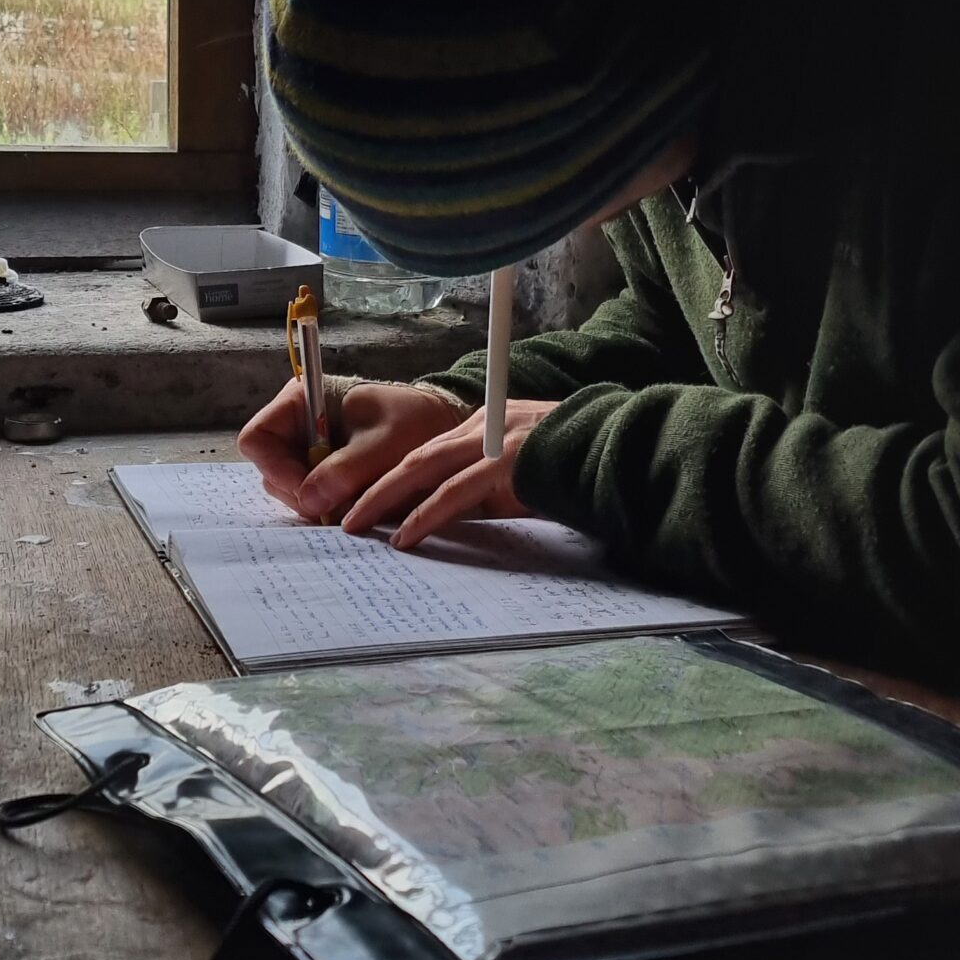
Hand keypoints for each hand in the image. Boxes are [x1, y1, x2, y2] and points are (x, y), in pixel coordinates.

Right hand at [236, 377, 463, 519]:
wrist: (441, 425)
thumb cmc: (413, 422)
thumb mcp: (382, 446)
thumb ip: (343, 471)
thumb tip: (308, 501)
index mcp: (301, 400)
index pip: (257, 439)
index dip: (276, 468)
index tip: (308, 492)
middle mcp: (297, 425)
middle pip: (272, 470)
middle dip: (301, 493)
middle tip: (336, 507)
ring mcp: (308, 449)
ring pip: (292, 488)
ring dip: (319, 503)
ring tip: (355, 500)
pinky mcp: (323, 470)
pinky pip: (313, 495)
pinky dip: (332, 505)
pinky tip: (357, 501)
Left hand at [340, 399, 559, 548]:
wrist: (617, 449)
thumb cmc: (574, 463)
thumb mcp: (523, 465)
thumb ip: (490, 479)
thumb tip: (451, 511)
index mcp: (486, 422)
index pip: (429, 450)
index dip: (394, 475)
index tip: (367, 499)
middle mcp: (484, 426)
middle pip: (414, 456)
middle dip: (374, 486)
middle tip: (342, 513)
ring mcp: (494, 444)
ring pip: (423, 471)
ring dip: (384, 501)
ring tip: (356, 525)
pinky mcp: (505, 466)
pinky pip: (454, 495)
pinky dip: (425, 517)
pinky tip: (405, 537)